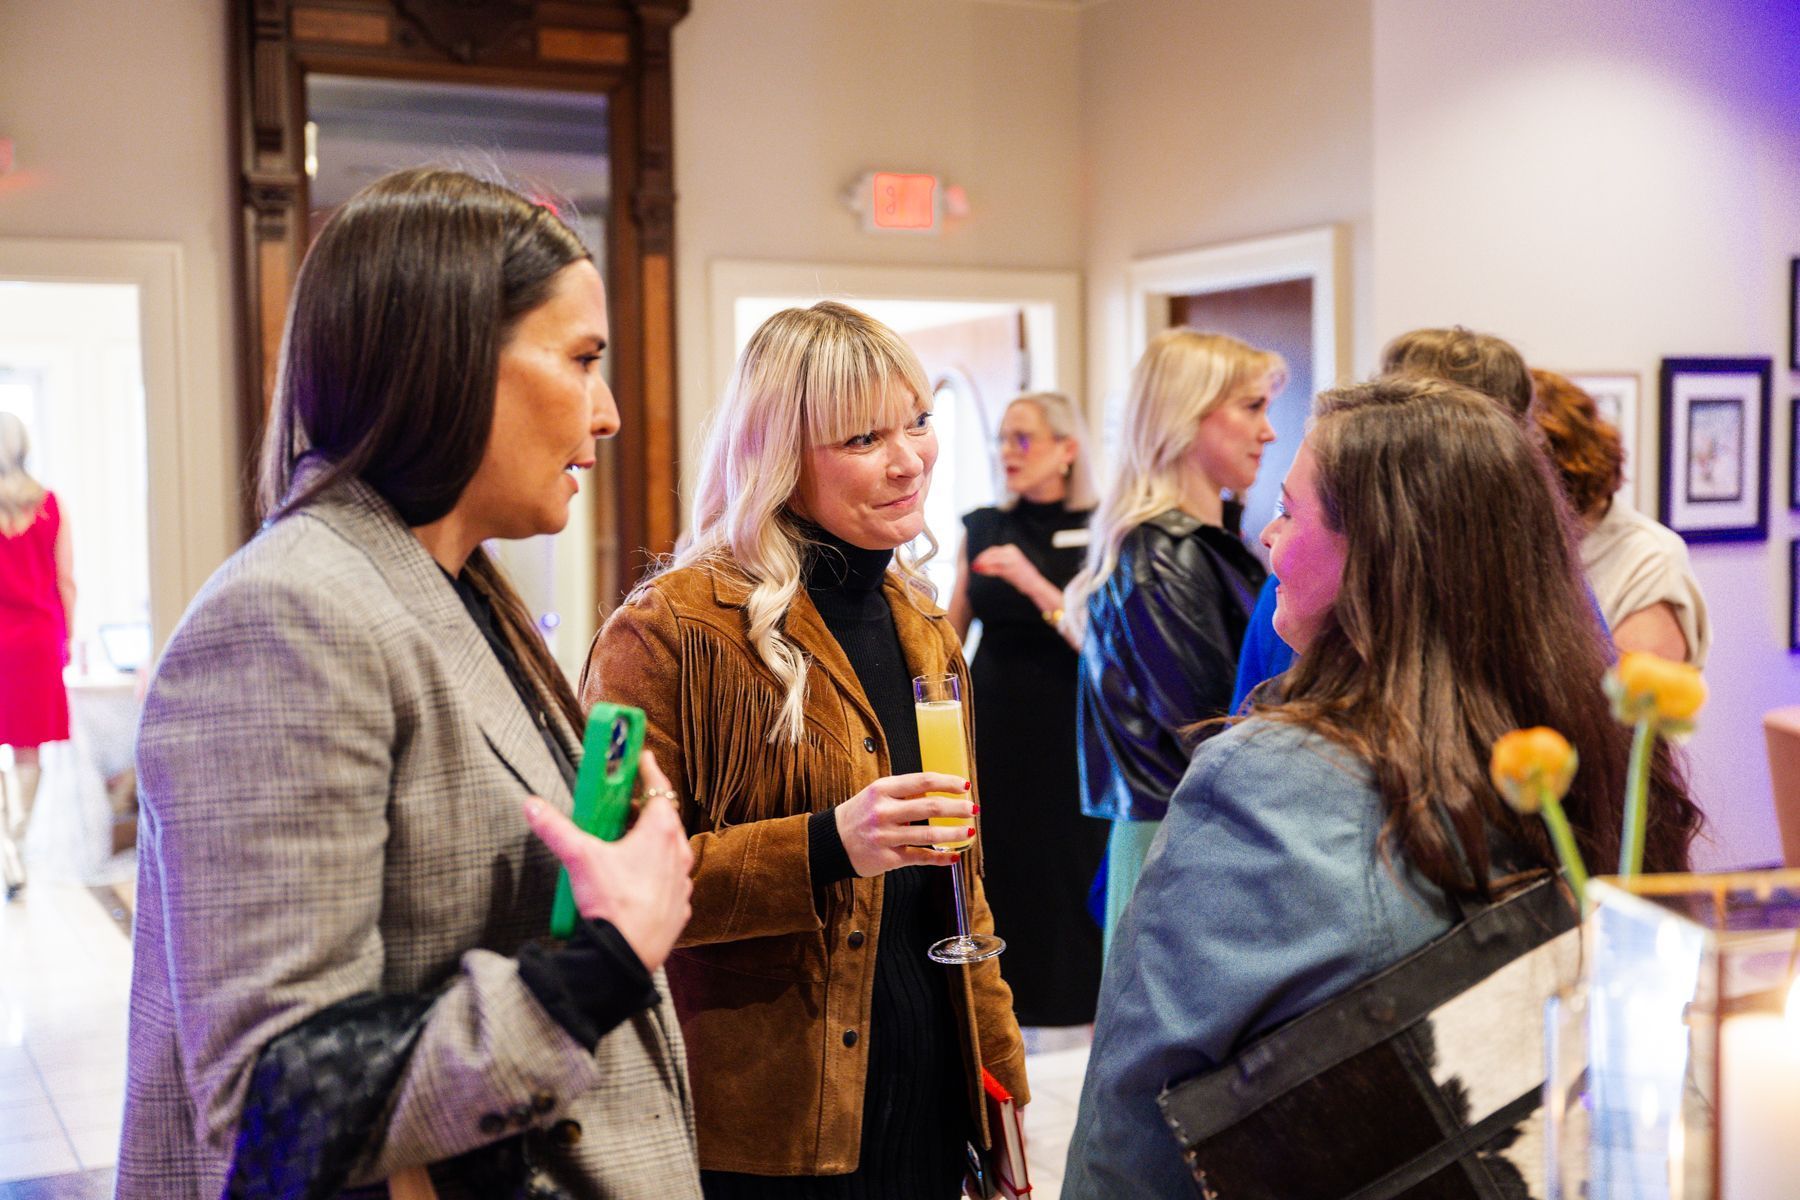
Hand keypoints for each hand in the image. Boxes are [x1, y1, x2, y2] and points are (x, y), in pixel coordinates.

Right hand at [523, 749, 693, 970]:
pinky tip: (641, 882)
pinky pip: (672, 882)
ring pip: (672, 852)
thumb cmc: (612, 902)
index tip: (644, 757)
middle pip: (666, 820)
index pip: (659, 788)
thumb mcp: (579, 858)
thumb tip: (533, 805)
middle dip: (647, 810)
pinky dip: (659, 876)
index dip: (650, 769)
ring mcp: (682, 882)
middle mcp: (678, 853)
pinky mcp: (679, 908)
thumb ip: (555, 828)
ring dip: (655, 844)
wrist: (626, 955)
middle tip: (628, 806)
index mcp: (660, 832)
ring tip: (631, 845)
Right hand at [833, 773, 976, 877]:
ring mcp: (885, 836)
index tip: (964, 785)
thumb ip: (904, 792)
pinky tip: (953, 857)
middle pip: (930, 808)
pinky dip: (939, 859)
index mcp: (882, 789)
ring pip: (928, 835)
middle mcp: (883, 811)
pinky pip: (919, 858)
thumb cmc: (859, 814)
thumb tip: (940, 791)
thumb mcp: (877, 794)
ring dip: (954, 834)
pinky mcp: (887, 858)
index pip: (923, 782)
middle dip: (957, 808)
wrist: (831, 841)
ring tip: (969, 831)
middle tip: (972, 809)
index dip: (948, 782)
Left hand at [971, 544, 1058, 609]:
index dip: (983, 555)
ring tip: (976, 568)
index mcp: (1011, 549)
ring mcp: (1012, 560)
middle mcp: (1012, 552)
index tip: (976, 561)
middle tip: (974, 565)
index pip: (993, 550)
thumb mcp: (1008, 567)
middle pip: (992, 553)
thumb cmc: (1020, 576)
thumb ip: (996, 563)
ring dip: (983, 564)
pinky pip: (996, 568)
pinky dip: (988, 570)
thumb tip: (980, 564)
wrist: (1034, 584)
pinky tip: (982, 571)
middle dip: (982, 559)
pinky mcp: (1012, 569)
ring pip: (993, 560)